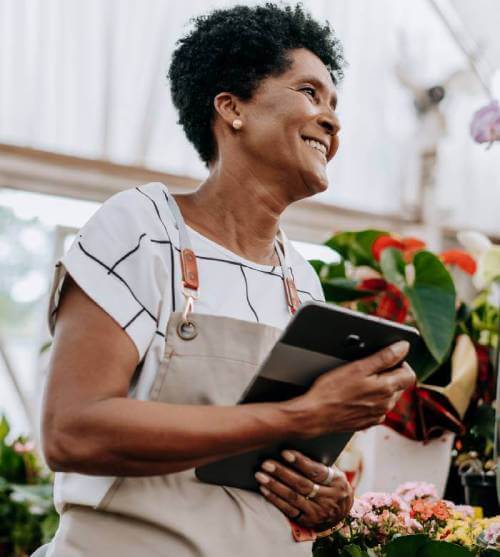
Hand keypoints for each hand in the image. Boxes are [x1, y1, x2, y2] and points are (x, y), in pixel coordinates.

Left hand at [255, 450, 352, 531]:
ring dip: (274, 486)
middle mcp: (329, 499)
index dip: (300, 462)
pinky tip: (264, 490)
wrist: (343, 511)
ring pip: (293, 498)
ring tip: (260, 475)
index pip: (316, 471)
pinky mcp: (308, 521)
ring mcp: (319, 512)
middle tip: (266, 463)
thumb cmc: (331, 483)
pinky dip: (275, 499)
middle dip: (282, 473)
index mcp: (337, 482)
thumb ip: (317, 463)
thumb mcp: (332, 472)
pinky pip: (289, 510)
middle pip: (302, 484)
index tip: (284, 453)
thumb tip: (291, 449)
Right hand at [286, 340, 415, 437]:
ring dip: (379, 388)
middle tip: (368, 368)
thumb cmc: (332, 390)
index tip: (387, 359)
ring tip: (358, 381)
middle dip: (389, 375)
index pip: (410, 375)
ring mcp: (377, 415)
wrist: (315, 414)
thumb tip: (404, 347)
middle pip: (399, 386)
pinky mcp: (367, 422)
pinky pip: (376, 409)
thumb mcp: (358, 367)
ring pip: (388, 397)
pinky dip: (370, 401)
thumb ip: (384, 357)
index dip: (401, 363)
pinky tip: (354, 395)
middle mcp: (386, 405)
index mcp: (387, 389)